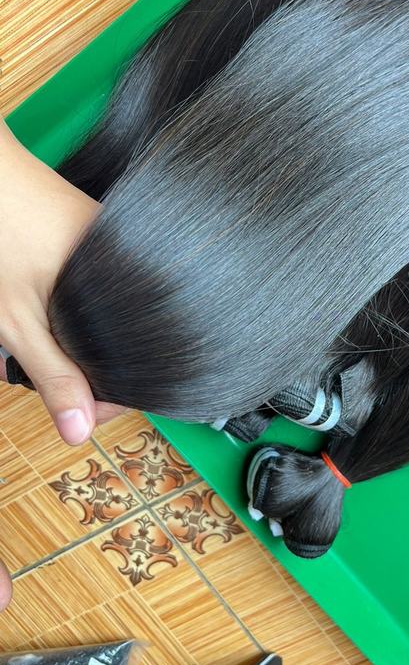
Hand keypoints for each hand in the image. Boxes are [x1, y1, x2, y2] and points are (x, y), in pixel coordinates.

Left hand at [0, 119, 126, 443]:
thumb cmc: (4, 233)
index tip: (67, 409)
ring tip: (26, 331)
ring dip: (72, 338)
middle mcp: (137, 274)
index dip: (99, 400)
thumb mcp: (20, 319)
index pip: (138, 371)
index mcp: (128, 296)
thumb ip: (54, 374)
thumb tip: (79, 431)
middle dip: (78, 368)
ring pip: (108, 323)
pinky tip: (39, 301)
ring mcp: (122, 257)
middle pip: (122, 348)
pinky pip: (100, 296)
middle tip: (27, 367)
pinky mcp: (107, 244)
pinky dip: (73, 308)